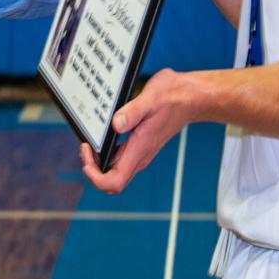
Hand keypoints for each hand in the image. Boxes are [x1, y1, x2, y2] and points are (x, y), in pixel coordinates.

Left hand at [80, 69, 188, 193]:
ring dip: (98, 163)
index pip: (114, 182)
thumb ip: (133, 111)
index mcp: (141, 149)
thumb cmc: (174, 96)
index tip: (88, 154)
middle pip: (111, 181)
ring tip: (90, 141)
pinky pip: (119, 160)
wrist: (192, 97)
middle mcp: (140, 156)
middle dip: (92, 170)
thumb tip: (116, 124)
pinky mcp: (141, 145)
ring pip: (114, 172)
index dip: (95, 177)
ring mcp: (141, 152)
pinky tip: (103, 136)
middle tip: (86, 146)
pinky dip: (106, 153)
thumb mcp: (151, 97)